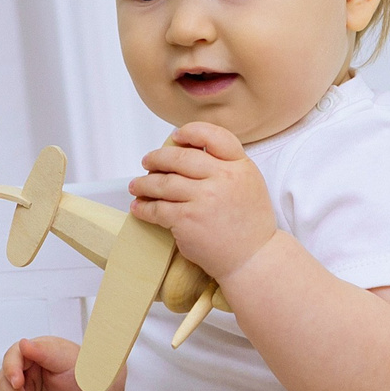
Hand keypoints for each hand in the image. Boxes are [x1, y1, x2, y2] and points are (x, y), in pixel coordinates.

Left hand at [126, 122, 278, 281]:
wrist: (253, 258)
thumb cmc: (250, 225)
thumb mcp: (249, 184)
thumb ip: (227, 166)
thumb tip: (192, 153)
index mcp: (240, 166)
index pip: (213, 136)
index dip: (191, 132)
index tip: (176, 137)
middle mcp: (222, 178)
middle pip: (180, 157)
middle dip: (157, 158)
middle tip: (147, 162)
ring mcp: (203, 199)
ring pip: (163, 183)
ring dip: (144, 184)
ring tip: (136, 186)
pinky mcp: (187, 220)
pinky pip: (157, 209)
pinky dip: (143, 208)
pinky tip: (138, 208)